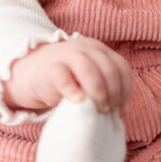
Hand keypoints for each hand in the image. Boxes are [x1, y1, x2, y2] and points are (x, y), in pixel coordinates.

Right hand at [3, 38, 132, 115]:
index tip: (120, 109)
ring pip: (89, 69)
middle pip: (108, 69)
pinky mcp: (50, 68)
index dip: (125, 91)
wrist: (35, 73)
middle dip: (113, 93)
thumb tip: (121, 112)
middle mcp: (86, 49)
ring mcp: (67, 56)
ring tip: (97, 109)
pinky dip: (73, 91)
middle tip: (107, 110)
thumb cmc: (69, 81)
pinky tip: (78, 102)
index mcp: (100, 51)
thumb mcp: (91, 80)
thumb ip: (106, 87)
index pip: (121, 68)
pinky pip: (63, 77)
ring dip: (98, 92)